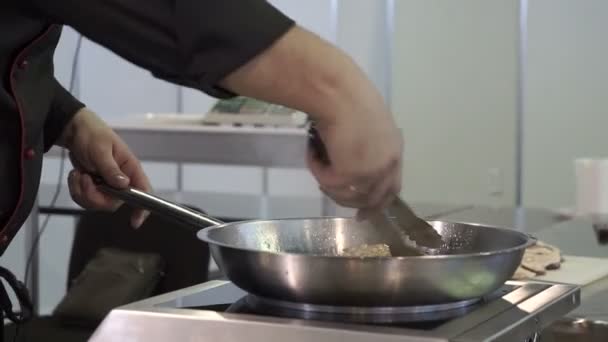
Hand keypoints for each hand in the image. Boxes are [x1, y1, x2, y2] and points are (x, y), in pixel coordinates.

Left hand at [58, 108, 151, 227]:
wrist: (74, 131)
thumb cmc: (93, 134)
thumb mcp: (101, 149)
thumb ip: (111, 168)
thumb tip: (124, 185)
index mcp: (130, 169)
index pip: (143, 191)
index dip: (142, 208)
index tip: (135, 221)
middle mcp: (121, 180)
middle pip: (114, 203)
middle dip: (95, 196)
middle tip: (85, 179)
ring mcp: (107, 185)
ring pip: (97, 204)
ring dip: (82, 192)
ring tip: (78, 174)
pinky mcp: (94, 187)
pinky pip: (85, 200)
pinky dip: (76, 190)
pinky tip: (76, 175)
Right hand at [219, 26, 402, 212]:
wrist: (338, 92)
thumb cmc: (348, 96)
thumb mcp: (365, 123)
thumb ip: (365, 144)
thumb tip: (348, 156)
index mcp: (394, 149)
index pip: (392, 187)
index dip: (378, 202)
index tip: (363, 212)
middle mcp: (387, 164)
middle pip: (373, 198)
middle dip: (353, 203)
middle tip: (331, 196)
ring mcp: (371, 172)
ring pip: (348, 195)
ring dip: (330, 184)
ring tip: (318, 164)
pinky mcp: (350, 174)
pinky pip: (328, 182)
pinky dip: (316, 169)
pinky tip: (312, 151)